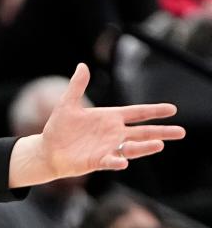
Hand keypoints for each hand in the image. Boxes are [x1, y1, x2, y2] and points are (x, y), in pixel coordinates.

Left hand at [9, 64, 184, 187]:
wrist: (48, 150)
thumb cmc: (59, 128)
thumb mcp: (67, 104)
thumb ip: (77, 86)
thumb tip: (82, 65)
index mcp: (110, 118)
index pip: (137, 113)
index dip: (154, 111)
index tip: (172, 109)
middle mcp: (113, 134)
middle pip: (143, 132)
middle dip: (161, 132)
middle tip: (181, 132)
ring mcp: (107, 148)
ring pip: (131, 147)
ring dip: (145, 147)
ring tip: (160, 145)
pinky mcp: (97, 161)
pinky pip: (110, 161)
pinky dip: (116, 161)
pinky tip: (123, 161)